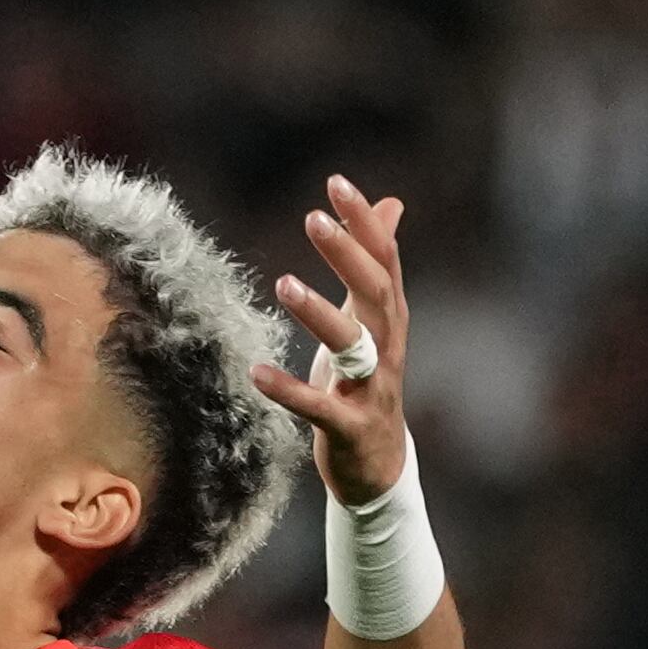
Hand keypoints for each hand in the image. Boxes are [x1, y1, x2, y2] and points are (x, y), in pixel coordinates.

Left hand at [254, 175, 411, 505]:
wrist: (379, 466)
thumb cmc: (367, 383)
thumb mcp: (374, 320)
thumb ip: (377, 264)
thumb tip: (392, 204)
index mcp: (390, 318)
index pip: (384, 259)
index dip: (364, 222)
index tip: (336, 182)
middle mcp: (388, 346)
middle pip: (374, 291)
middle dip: (347, 254)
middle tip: (313, 219)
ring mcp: (371, 387)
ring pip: (353, 345)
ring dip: (319, 314)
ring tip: (283, 283)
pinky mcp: (348, 426)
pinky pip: (318, 406)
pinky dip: (288, 390)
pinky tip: (255, 373)